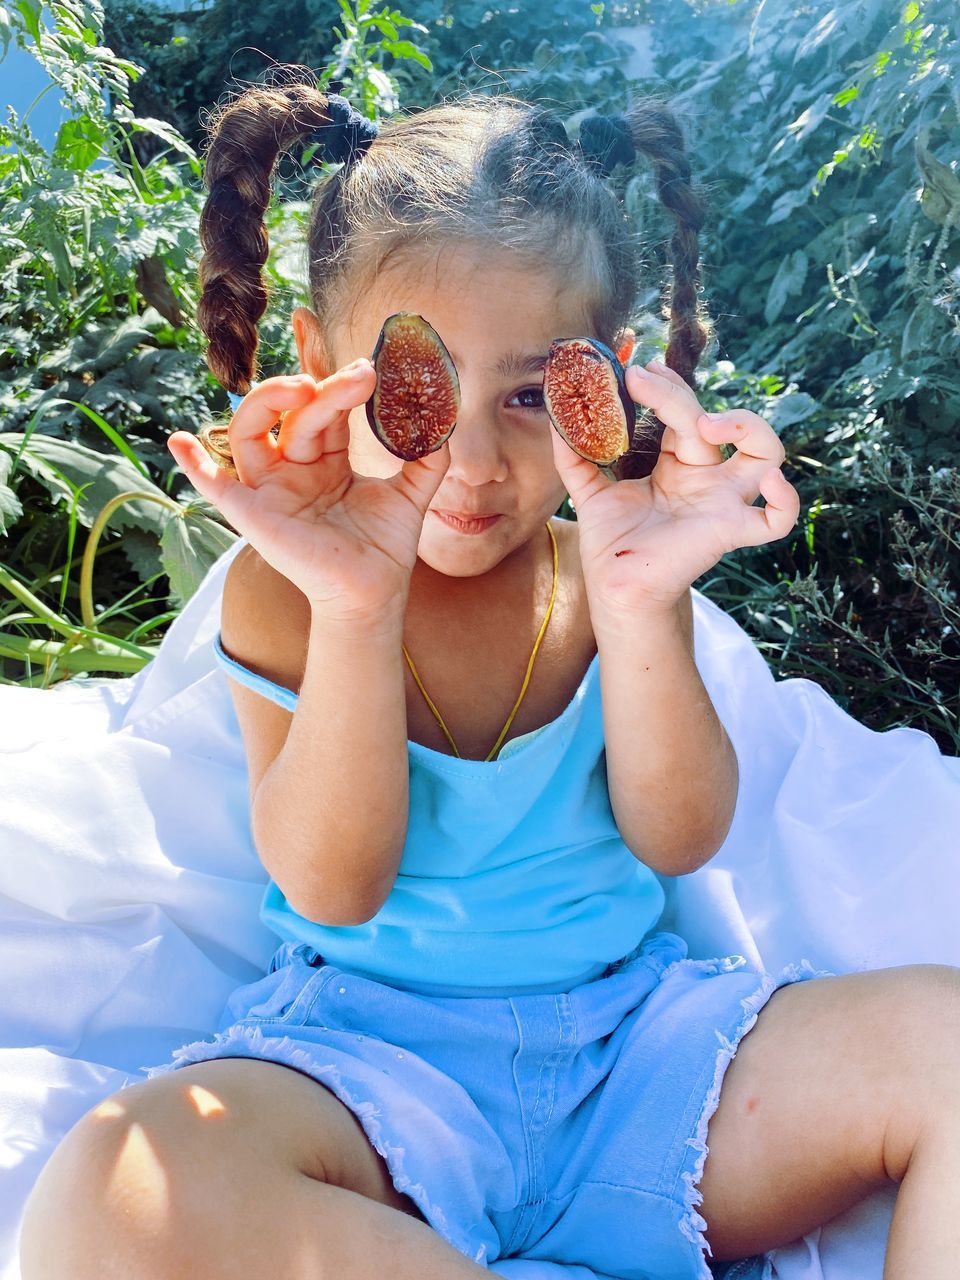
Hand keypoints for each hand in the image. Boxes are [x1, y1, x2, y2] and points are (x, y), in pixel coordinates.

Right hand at [167, 361, 449, 623]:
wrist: (374, 593)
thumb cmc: (385, 546)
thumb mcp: (413, 492)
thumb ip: (428, 453)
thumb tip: (442, 412)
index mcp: (326, 457)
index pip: (317, 399)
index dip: (313, 360)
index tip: (310, 319)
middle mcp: (293, 466)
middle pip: (294, 411)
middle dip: (322, 387)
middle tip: (358, 375)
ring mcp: (270, 488)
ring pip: (251, 430)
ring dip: (270, 401)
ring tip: (303, 388)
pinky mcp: (254, 514)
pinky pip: (215, 486)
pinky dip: (195, 465)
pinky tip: (181, 442)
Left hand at [549, 358, 799, 618]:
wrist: (615, 589)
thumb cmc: (612, 545)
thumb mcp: (590, 492)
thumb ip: (575, 457)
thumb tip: (558, 419)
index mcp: (678, 467)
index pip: (684, 414)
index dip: (667, 388)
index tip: (639, 369)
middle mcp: (706, 479)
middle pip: (716, 422)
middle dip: (681, 396)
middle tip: (646, 382)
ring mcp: (722, 502)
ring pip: (766, 453)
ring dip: (748, 426)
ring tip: (707, 423)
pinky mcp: (728, 531)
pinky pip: (776, 519)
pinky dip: (784, 500)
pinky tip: (770, 481)